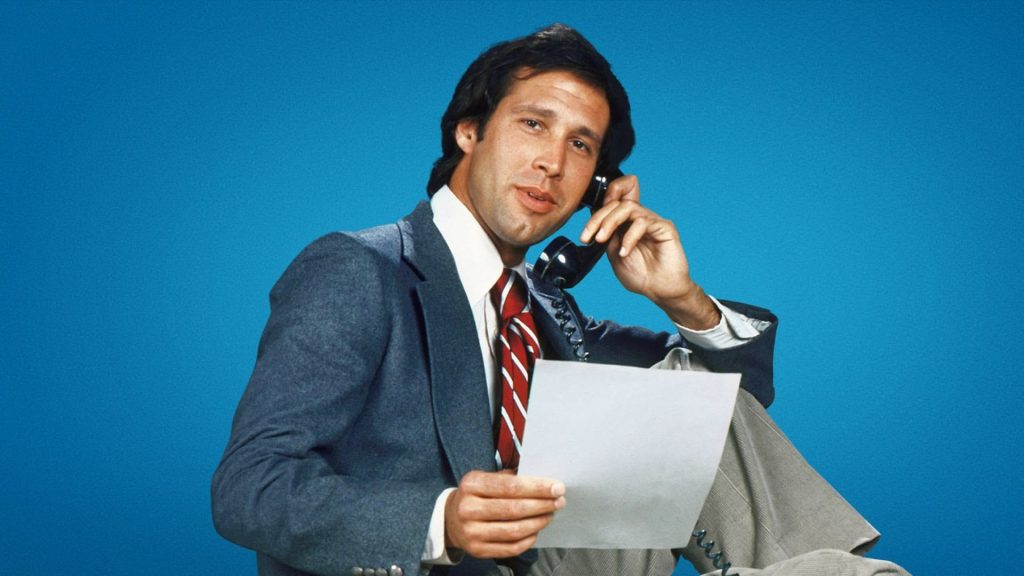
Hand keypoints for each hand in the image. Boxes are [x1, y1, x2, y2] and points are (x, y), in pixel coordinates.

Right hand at [444, 470, 565, 557]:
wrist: (450, 519)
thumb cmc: (476, 495)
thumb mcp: (485, 478)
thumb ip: (510, 478)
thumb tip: (544, 482)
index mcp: (472, 485)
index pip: (511, 487)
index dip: (537, 488)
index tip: (557, 487)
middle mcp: (468, 509)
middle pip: (514, 509)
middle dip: (542, 504)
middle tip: (559, 501)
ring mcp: (471, 532)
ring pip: (514, 530)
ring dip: (538, 522)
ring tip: (550, 514)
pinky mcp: (477, 550)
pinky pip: (510, 548)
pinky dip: (528, 539)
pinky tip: (536, 530)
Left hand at [579, 174, 720, 329]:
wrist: (660, 291)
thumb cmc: (641, 275)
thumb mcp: (614, 254)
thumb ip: (608, 236)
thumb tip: (594, 223)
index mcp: (627, 223)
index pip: (612, 204)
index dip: (597, 212)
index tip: (585, 235)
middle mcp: (640, 218)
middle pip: (617, 202)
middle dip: (599, 218)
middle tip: (590, 236)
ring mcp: (653, 221)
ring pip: (628, 207)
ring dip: (610, 222)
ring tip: (602, 240)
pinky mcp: (665, 227)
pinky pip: (643, 222)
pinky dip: (629, 236)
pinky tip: (624, 252)